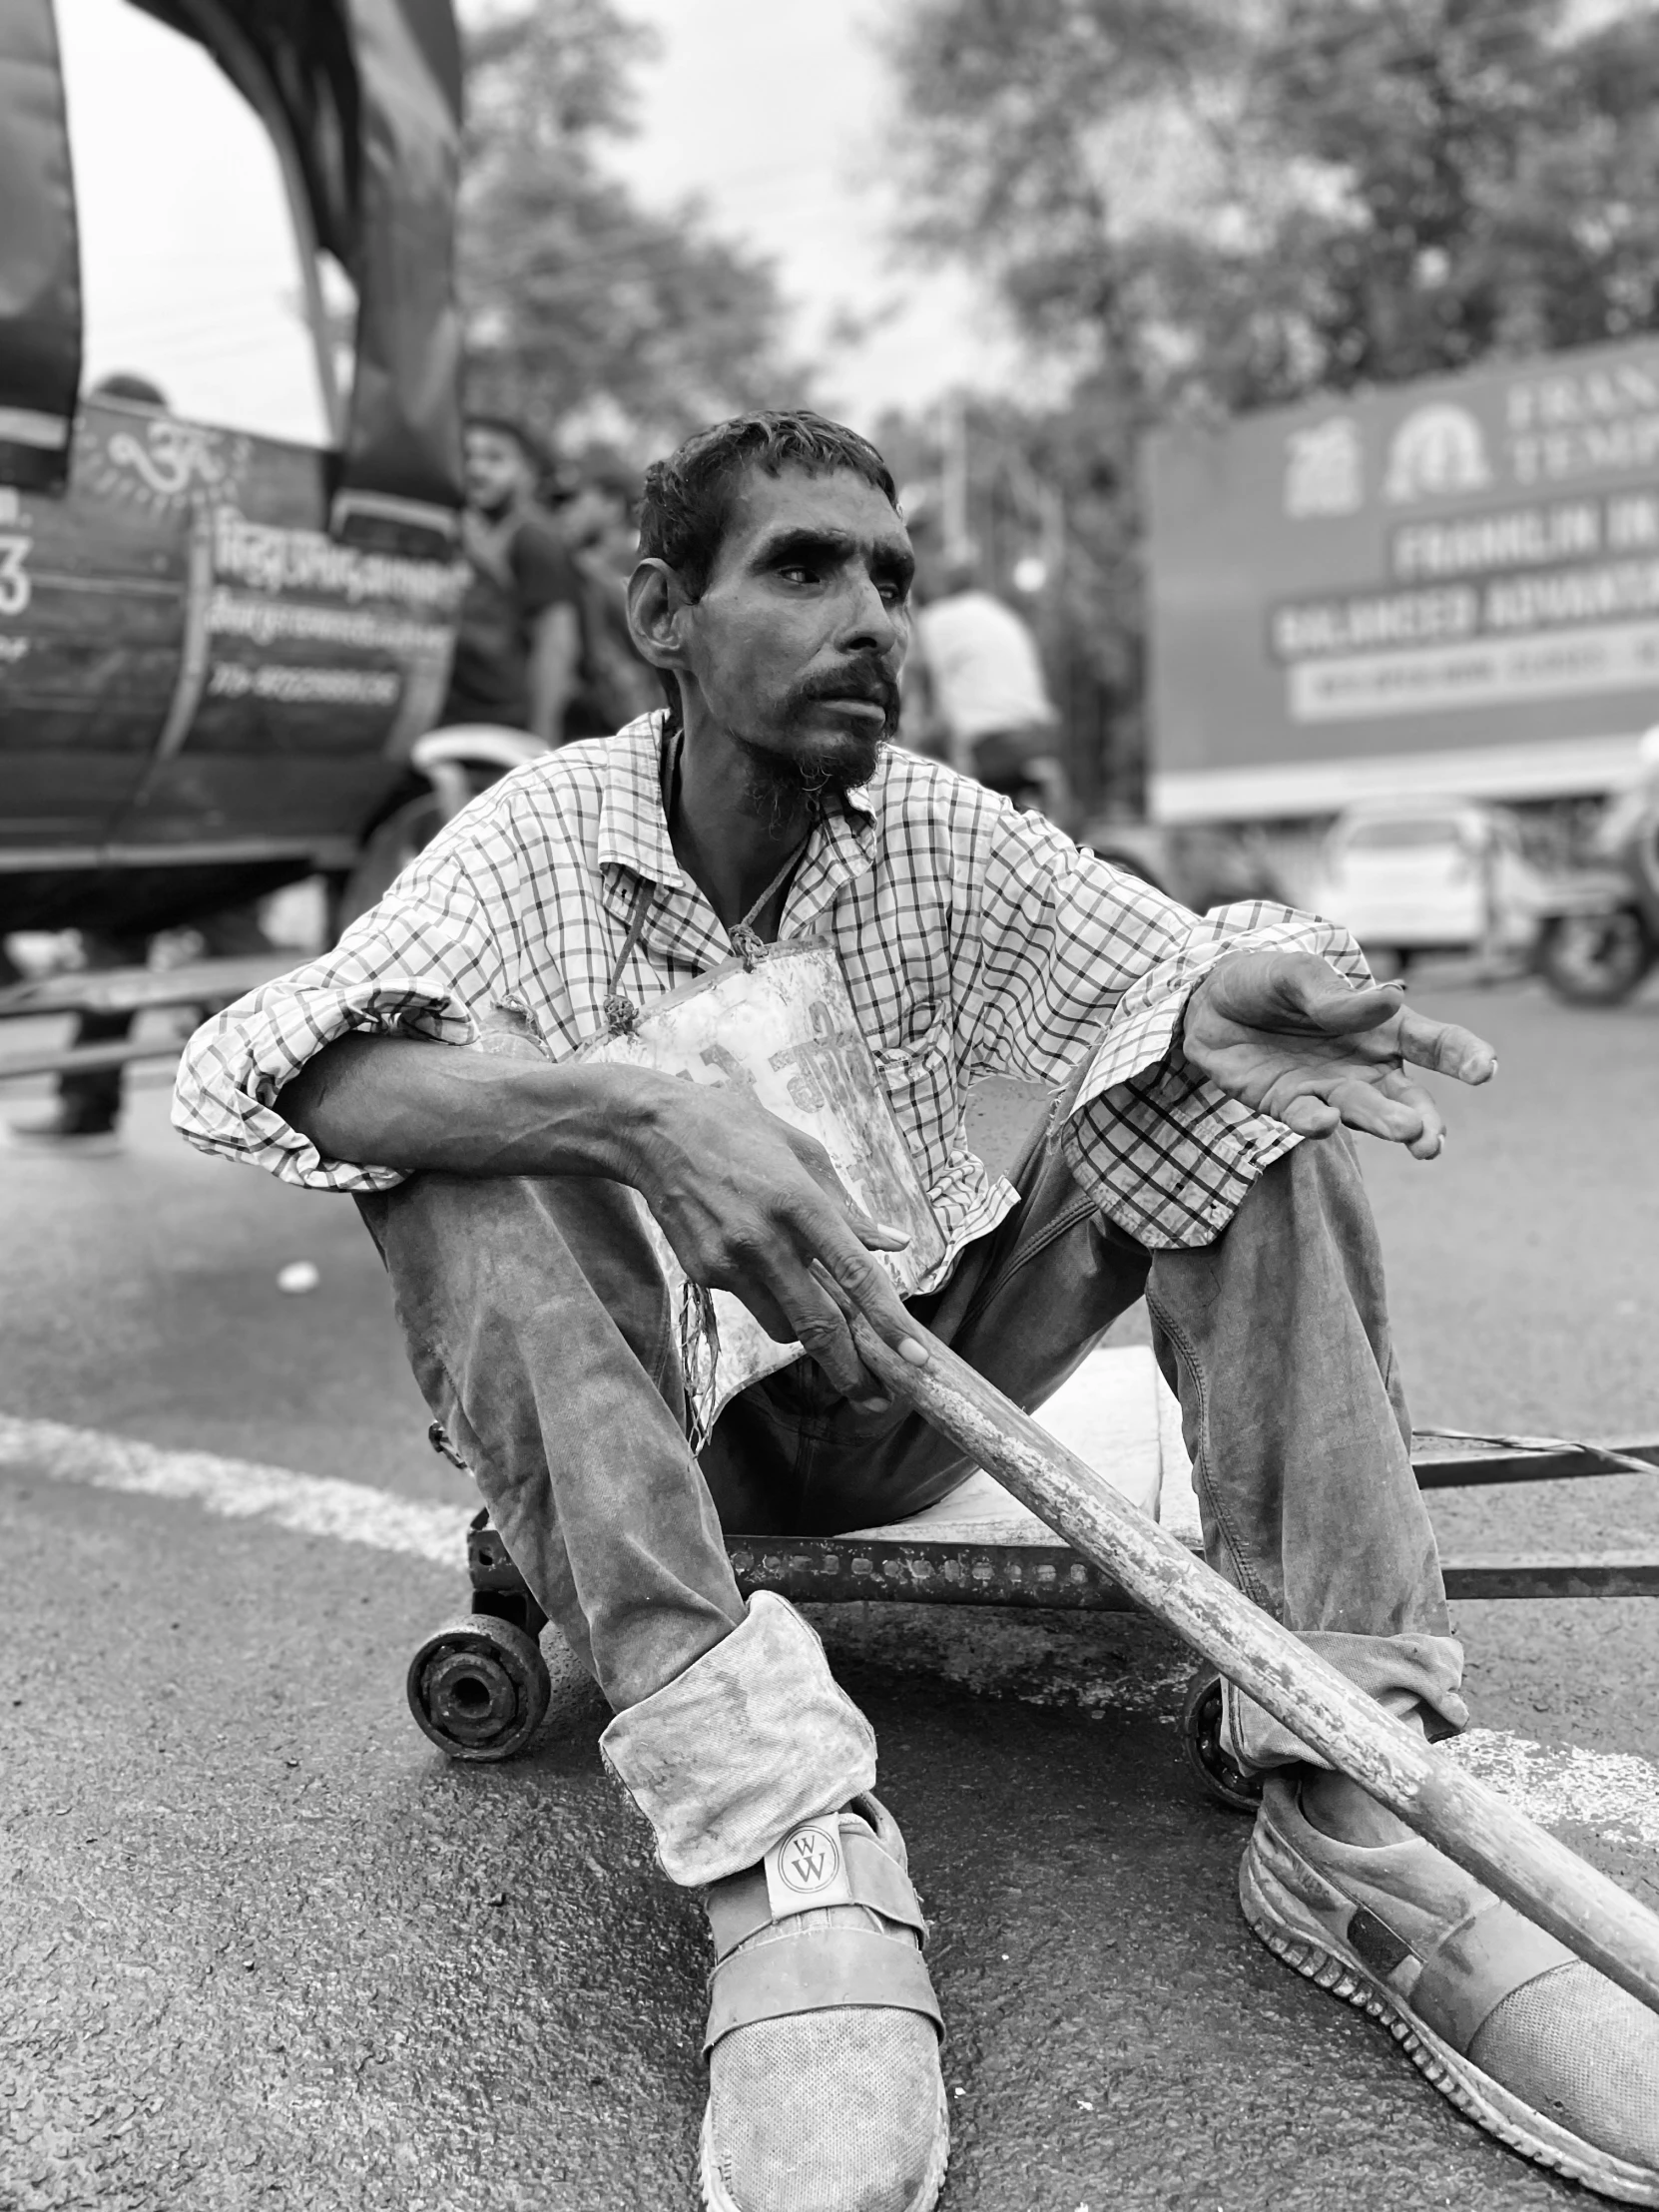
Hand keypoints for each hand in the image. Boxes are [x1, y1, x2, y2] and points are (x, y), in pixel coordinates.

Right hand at [619, 1080, 930, 1406]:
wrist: (654, 1132)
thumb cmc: (738, 1131)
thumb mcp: (803, 1153)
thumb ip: (848, 1207)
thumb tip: (892, 1244)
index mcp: (801, 1202)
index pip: (855, 1274)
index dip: (889, 1322)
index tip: (915, 1358)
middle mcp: (765, 1239)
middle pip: (817, 1325)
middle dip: (851, 1371)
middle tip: (878, 1398)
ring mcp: (730, 1262)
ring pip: (783, 1327)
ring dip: (809, 1333)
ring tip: (824, 1319)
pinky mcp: (704, 1275)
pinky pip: (752, 1304)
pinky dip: (771, 1299)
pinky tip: (763, 1264)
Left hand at [1181, 950, 1496, 1158]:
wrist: (1205, 1003)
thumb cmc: (1266, 980)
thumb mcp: (1297, 975)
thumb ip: (1337, 996)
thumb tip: (1392, 998)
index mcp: (1382, 1026)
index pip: (1434, 1042)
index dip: (1464, 1055)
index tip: (1484, 1070)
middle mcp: (1366, 1064)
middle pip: (1408, 1097)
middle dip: (1424, 1119)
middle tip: (1431, 1138)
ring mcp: (1329, 1088)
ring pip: (1365, 1114)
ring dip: (1384, 1125)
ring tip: (1406, 1135)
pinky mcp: (1290, 1106)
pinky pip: (1307, 1119)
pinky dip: (1316, 1122)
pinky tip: (1323, 1121)